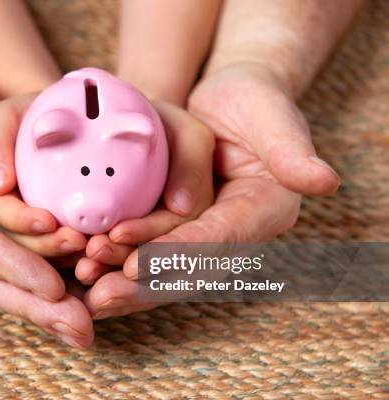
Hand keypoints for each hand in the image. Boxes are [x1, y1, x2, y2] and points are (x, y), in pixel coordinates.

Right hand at [0, 57, 92, 346]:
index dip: (12, 268)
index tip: (52, 290)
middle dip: (38, 307)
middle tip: (82, 331)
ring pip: (18, 274)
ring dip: (56, 294)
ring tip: (96, 303)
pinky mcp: (0, 226)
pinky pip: (31, 255)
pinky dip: (61, 271)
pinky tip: (91, 285)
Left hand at [84, 62, 339, 318]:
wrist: (227, 102)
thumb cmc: (253, 102)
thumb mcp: (273, 116)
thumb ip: (292, 151)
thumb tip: (323, 181)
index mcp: (264, 212)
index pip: (218, 240)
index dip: (178, 255)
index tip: (138, 266)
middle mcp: (234, 233)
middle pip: (186, 266)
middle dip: (142, 283)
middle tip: (100, 293)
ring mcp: (202, 234)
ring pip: (160, 266)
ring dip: (121, 278)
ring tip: (83, 280)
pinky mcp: (176, 230)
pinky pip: (145, 252)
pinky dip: (115, 262)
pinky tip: (81, 269)